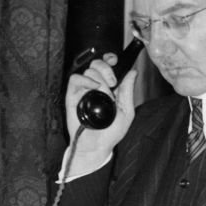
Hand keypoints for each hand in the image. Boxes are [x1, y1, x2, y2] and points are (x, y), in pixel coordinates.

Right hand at [65, 53, 137, 169]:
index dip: (110, 59)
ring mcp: (84, 90)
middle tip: (113, 82)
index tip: (115, 61)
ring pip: (88, 70)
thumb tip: (132, 72)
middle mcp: (95, 87)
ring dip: (99, 78)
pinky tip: (93, 88)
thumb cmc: (111, 133)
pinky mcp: (73, 96)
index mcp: (109, 88)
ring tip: (103, 92)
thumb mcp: (126, 110)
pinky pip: (75, 79)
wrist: (97, 146)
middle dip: (106, 68)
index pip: (107, 65)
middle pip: (97, 64)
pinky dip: (85, 80)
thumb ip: (128, 90)